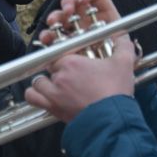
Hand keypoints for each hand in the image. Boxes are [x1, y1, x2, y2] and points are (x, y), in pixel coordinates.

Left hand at [23, 0, 135, 121]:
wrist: (111, 119)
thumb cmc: (115, 92)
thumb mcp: (124, 64)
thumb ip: (123, 45)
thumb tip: (123, 36)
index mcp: (72, 61)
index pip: (59, 53)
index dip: (67, 58)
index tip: (75, 63)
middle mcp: (59, 75)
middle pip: (50, 67)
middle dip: (59, 71)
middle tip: (71, 76)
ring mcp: (53, 92)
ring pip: (39, 81)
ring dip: (45, 82)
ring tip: (56, 86)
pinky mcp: (52, 107)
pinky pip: (32, 97)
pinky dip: (35, 95)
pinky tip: (44, 95)